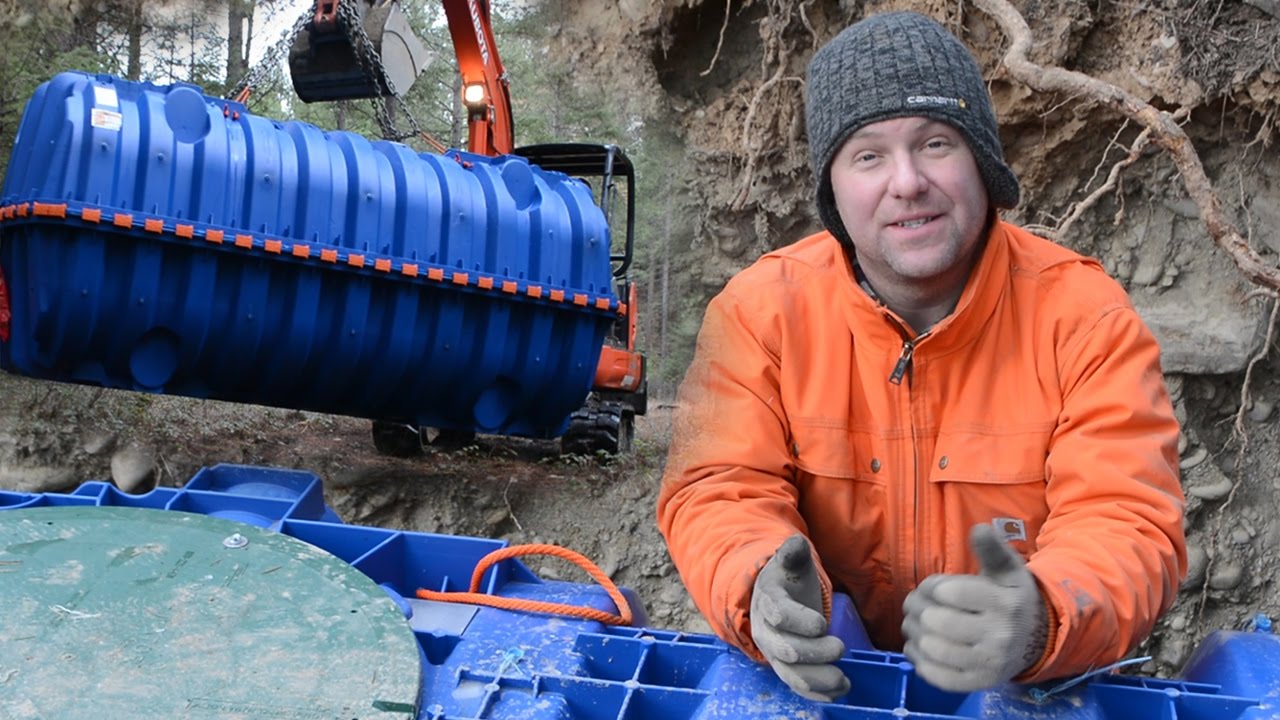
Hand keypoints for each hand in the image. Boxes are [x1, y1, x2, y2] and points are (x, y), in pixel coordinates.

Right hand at [749, 534, 850, 701]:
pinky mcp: (786, 668)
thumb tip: (795, 542)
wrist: (778, 598)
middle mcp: (766, 631)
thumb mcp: (791, 562)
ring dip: (818, 679)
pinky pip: (798, 686)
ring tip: (843, 679)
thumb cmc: (789, 579)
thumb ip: (793, 552)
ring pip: (791, 674)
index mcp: (768, 601)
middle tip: (840, 647)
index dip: (799, 621)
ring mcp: (775, 653)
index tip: (822, 623)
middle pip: (785, 649)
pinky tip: (839, 691)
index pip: (778, 614)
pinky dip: (817, 693)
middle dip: (814, 652)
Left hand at [901, 523, 1047, 691]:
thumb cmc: (1011, 598)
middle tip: (914, 603)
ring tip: (914, 622)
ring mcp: (988, 663)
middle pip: (938, 621)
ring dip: (913, 632)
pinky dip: (918, 659)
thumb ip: (992, 549)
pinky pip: (937, 676)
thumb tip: (979, 528)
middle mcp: (999, 636)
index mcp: (1004, 603)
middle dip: (917, 608)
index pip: (951, 593)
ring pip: (933, 648)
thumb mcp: (1008, 570)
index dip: (932, 587)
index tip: (934, 587)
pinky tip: (917, 646)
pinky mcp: (977, 683)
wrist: (1036, 640)